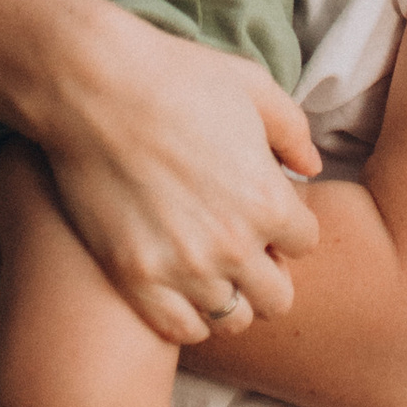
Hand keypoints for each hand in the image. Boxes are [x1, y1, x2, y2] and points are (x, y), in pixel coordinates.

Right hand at [31, 0, 322, 350]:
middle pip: (278, 296)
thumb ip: (292, 131)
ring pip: (233, 318)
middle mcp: (233, 245)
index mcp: (268, 200)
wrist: (94, 87)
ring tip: (208, 268)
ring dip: (228, 296)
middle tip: (240, 245)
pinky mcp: (136, 278)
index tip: (261, 209)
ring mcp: (183, 268)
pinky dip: (188, 316)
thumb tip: (311, 167)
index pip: (306, 242)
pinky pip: (181, 330)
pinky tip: (178, 286)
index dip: (287, 224)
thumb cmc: (176, 76)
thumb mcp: (253, 86)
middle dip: (267, 271)